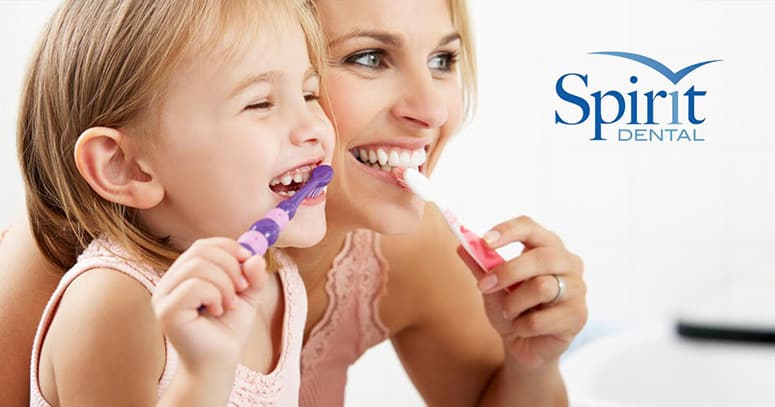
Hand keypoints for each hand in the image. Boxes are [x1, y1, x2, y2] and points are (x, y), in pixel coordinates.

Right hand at [152, 238, 267, 373]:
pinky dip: (214, 295)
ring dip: (224, 283)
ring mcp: (164, 296)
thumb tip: (255, 255)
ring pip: (197, 266)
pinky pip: (194, 286)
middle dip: (230, 265)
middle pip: (200, 250)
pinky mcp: (166, 311)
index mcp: (185, 274)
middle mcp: (169, 282)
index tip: (249, 260)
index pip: (203, 245)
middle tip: (242, 287)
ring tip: (230, 303)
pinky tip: (217, 311)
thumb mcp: (247, 296)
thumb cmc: (227, 329)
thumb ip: (253, 274)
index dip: (229, 247)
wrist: (218, 364)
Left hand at [457, 216, 586, 369]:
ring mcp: (577, 290)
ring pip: (542, 287)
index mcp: (547, 247)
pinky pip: (540, 320)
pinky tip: (523, 328)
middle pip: (541, 257)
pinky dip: (521, 326)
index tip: (484, 242)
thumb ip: (480, 266)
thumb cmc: (512, 309)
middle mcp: (568, 263)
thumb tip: (461, 246)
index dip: (508, 231)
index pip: (531, 227)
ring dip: (513, 304)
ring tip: (508, 313)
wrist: (525, 345)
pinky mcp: (578, 317)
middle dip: (508, 272)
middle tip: (484, 285)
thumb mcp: (492, 287)